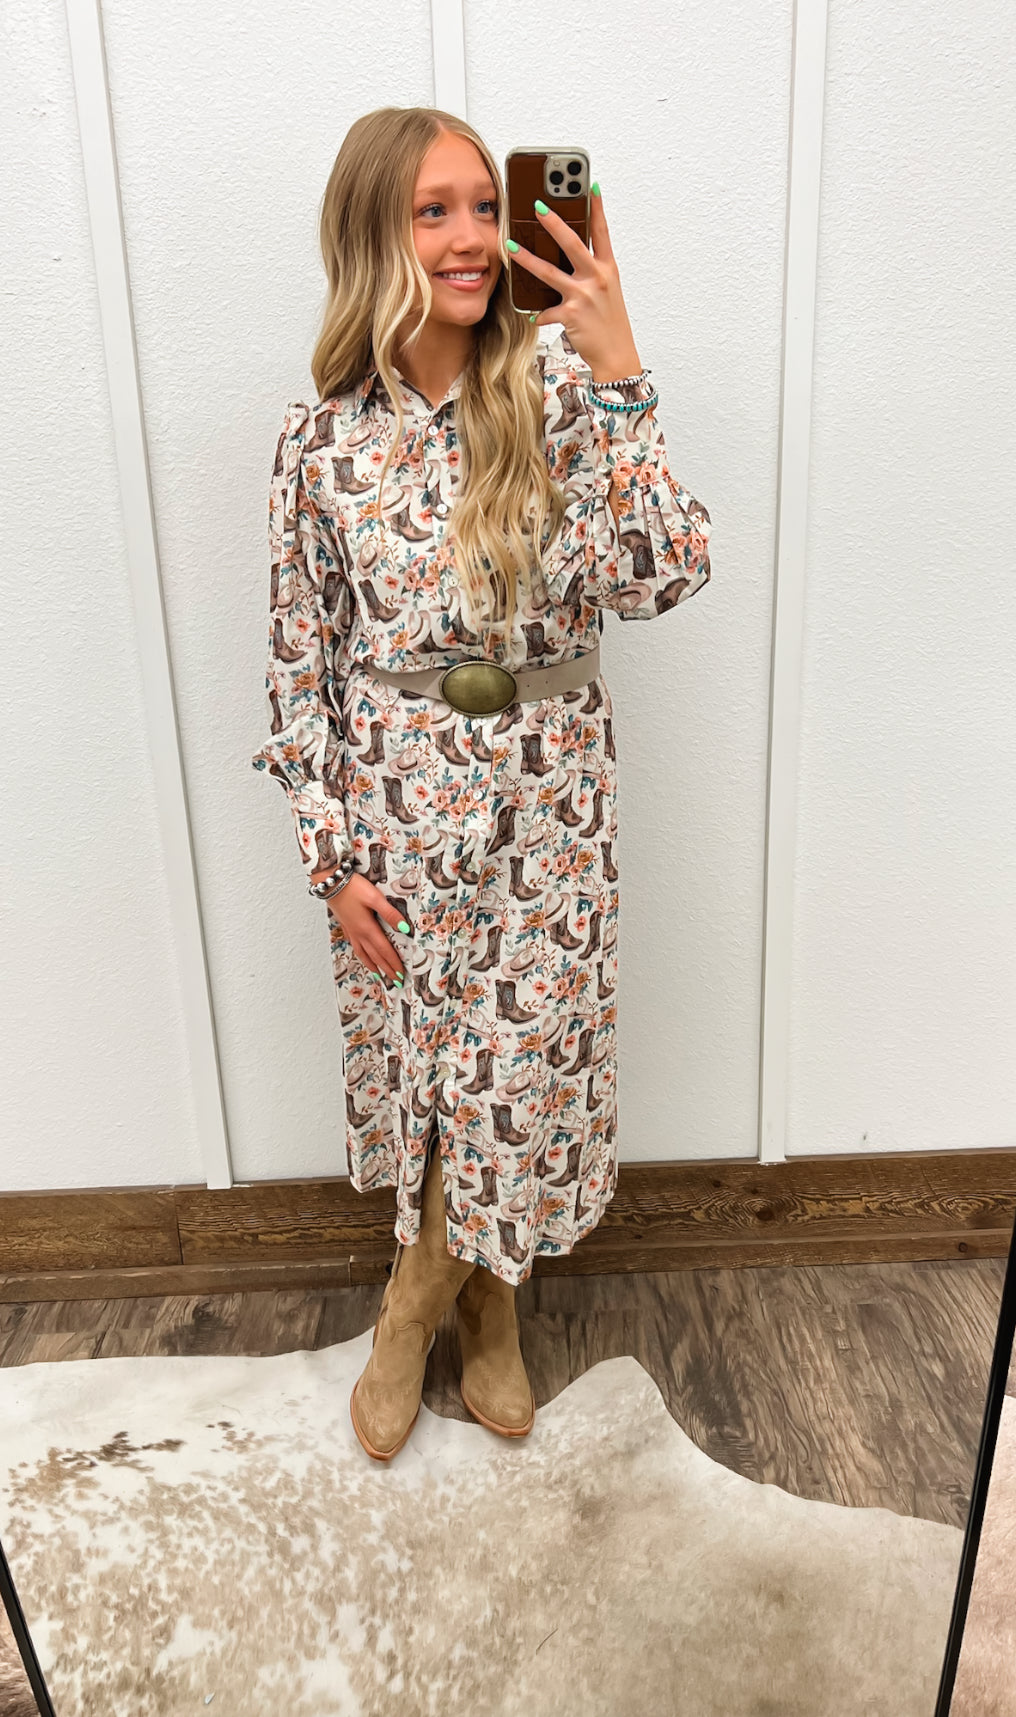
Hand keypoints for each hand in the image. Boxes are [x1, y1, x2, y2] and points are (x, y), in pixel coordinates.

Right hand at [322, 873, 410, 987]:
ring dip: (374, 966)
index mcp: (368, 928)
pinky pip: (356, 947)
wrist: (330, 882)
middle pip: (375, 956)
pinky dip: (362, 956)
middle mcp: (359, 933)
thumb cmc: (352, 888)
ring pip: (364, 954)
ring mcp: (352, 931)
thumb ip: (390, 914)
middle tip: (396, 981)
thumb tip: (404, 928)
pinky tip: (364, 956)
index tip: (402, 975)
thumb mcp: (375, 898)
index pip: (385, 951)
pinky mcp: (346, 926)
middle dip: (387, 969)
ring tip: (380, 975)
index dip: (394, 963)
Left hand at [510, 187, 640, 377]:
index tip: (590, 186)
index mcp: (608, 269)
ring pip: (549, 272)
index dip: (596, 208)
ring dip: (527, 259)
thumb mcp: (608, 293)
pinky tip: (533, 316)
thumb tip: (568, 262)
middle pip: (572, 243)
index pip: (602, 232)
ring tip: (511, 246)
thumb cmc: (611, 324)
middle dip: (554, 222)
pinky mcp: (571, 314)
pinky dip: (539, 314)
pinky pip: (546, 310)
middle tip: (537, 206)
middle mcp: (597, 278)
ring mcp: (584, 295)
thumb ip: (591, 274)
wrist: (617, 355)